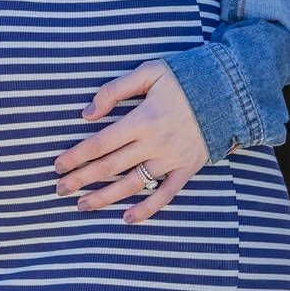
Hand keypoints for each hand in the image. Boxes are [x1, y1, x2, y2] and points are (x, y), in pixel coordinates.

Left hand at [52, 59, 235, 223]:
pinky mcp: (188, 168)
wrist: (231, 89)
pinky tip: (127, 219)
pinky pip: (166, 194)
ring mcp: (172, 159)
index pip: (100, 143)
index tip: (58, 165)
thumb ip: (115, 89)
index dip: (76, 156)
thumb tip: (87, 113)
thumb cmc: (186, 77)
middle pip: (110, 167)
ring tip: (82, 206)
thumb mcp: (150, 71)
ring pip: (132, 184)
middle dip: (81, 180)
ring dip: (104, 198)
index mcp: (143, 118)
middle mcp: (155, 143)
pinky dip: (147, 209)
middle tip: (59, 190)